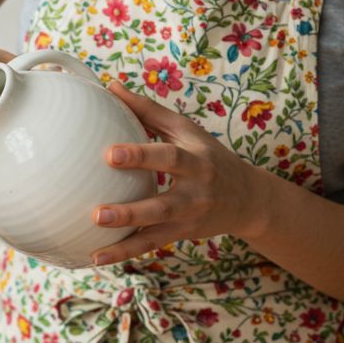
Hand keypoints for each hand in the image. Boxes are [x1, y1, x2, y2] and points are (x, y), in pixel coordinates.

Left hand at [90, 81, 275, 264]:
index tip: (109, 154)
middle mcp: (195, 193)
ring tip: (95, 241)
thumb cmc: (209, 155)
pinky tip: (97, 256)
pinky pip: (150, 245)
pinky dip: (124, 252)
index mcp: (196, 161)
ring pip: (155, 232)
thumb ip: (148, 110)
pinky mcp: (181, 236)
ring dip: (123, 239)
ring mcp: (189, 218)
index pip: (168, 157)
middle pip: (163, 205)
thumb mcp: (187, 129)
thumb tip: (111, 86)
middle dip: (130, 210)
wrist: (248, 198)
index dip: (140, 155)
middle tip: (97, 212)